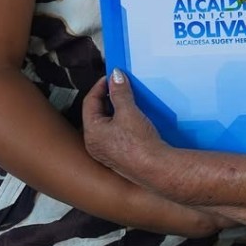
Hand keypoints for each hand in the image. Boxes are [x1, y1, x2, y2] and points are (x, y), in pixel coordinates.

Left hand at [82, 70, 161, 184]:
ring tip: (129, 102)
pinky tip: (134, 120)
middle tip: (121, 88)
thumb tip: (115, 76)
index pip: (90, 101)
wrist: (156, 168)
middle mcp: (94, 144)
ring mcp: (106, 153)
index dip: (101, 86)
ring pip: (106, 125)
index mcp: (91, 132)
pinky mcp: (118, 158)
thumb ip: (120, 92)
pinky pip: (115, 135)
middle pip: (97, 113)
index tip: (112, 77)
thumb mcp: (128, 111)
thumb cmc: (139, 144)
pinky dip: (121, 123)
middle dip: (109, 99)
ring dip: (116, 111)